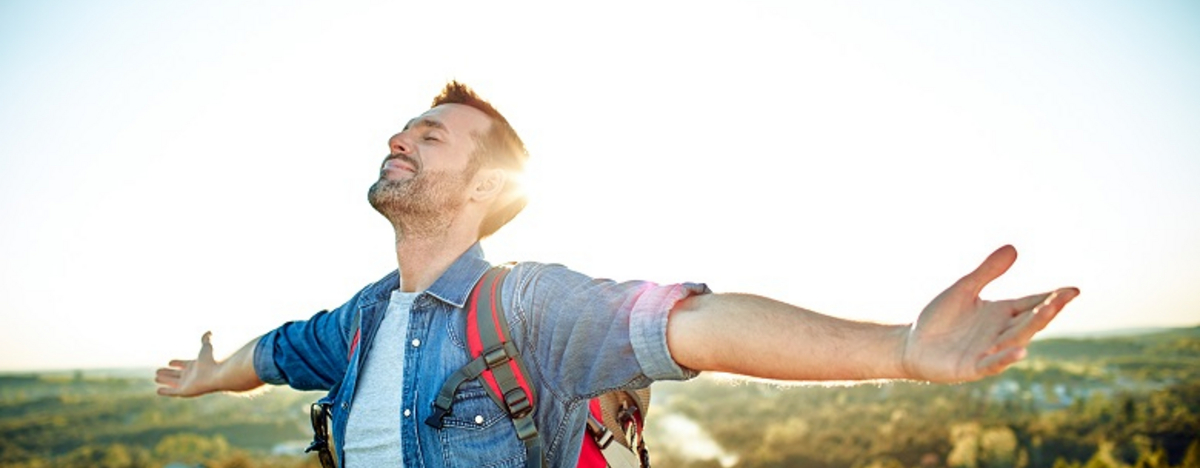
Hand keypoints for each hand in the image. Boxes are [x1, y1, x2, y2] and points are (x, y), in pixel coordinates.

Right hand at [155, 331, 220, 396]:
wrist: (215, 375)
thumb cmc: (211, 361)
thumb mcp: (206, 348)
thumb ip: (206, 340)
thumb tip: (209, 331)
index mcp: (195, 366)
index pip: (183, 364)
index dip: (177, 363)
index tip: (170, 362)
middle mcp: (190, 375)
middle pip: (176, 374)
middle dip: (167, 372)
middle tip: (157, 371)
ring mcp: (187, 384)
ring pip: (172, 382)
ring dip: (164, 380)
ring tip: (156, 378)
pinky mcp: (184, 392)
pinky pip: (171, 392)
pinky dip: (165, 391)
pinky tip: (158, 390)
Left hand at [901, 245, 1078, 382]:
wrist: (912, 344)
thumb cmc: (939, 317)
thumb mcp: (963, 289)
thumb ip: (986, 272)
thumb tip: (1013, 247)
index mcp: (1001, 312)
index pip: (1031, 303)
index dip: (1053, 298)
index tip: (1073, 290)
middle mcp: (1000, 332)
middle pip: (1029, 320)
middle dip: (1048, 309)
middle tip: (1065, 296)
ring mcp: (990, 351)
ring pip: (1016, 339)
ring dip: (1032, 327)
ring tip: (1049, 312)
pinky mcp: (974, 367)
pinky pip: (993, 363)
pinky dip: (1006, 358)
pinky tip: (1020, 351)